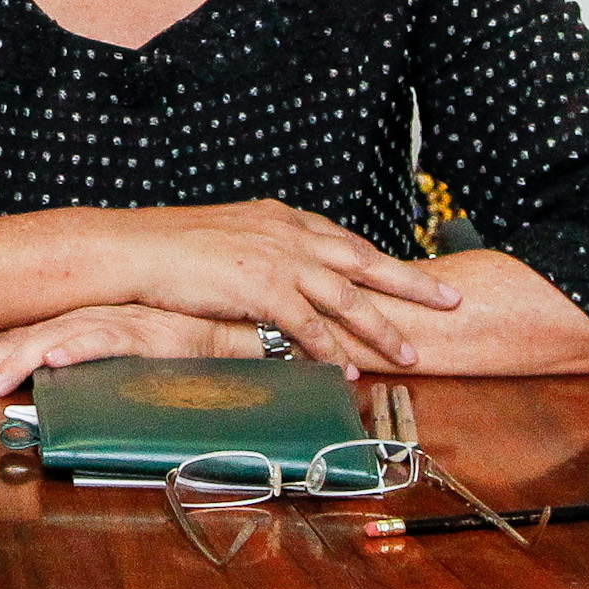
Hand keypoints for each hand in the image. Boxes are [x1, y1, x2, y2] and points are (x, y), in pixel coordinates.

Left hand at [0, 304, 248, 396]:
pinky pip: (112, 339)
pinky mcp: (158, 332)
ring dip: (17, 359)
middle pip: (25, 334)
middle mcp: (99, 316)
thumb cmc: (196, 353)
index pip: (21, 335)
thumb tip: (51, 404)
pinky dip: (81, 349)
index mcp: (87, 323)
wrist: (256, 335)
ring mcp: (125, 321)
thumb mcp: (132, 369)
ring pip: (58, 337)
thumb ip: (96, 382)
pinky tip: (53, 361)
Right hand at [100, 199, 459, 375]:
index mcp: (281, 217)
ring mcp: (277, 259)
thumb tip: (277, 269)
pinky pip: (308, 327)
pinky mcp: (262, 288)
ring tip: (412, 355)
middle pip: (364, 261)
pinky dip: (332, 351)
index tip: (409, 274)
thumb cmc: (173, 246)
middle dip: (411, 283)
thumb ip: (261, 247)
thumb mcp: (228, 235)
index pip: (343, 239)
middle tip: (451, 300)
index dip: (380, 261)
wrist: (137, 248)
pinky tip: (348, 371)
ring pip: (347, 298)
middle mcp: (288, 232)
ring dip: (382, 329)